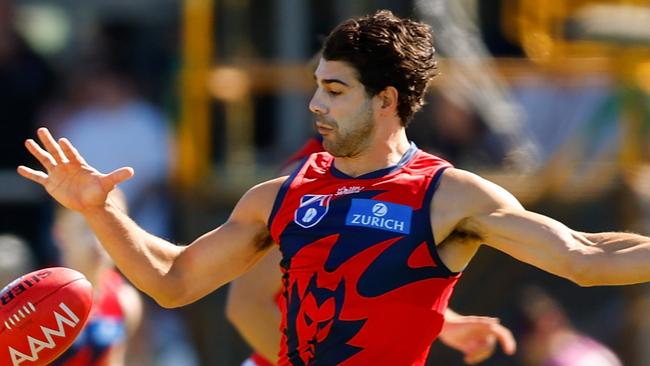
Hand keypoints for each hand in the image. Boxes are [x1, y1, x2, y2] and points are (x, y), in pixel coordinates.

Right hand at [17, 128, 133, 211]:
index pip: (72, 154)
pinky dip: (30, 173)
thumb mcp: (108, 183)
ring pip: (46, 160)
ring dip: (37, 152)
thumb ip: (118, 176)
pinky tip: (20, 168)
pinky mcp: (51, 184)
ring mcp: (58, 174)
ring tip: (27, 141)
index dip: (67, 148)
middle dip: (49, 142)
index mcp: (79, 164)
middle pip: (56, 151)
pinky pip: (38, 177)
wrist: (91, 204)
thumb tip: (132, 171)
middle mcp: (67, 166)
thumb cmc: (100, 192)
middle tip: (41, 130)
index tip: (62, 141)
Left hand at [438, 314, 515, 363]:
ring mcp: (478, 340)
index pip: (502, 333)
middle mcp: (484, 333)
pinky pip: (477, 356)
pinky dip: (473, 358)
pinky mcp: (472, 347)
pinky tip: (466, 359)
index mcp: (486, 326)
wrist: (443, 326)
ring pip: (484, 353)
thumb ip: (483, 322)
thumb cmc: (457, 323)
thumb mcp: (470, 323)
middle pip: (490, 347)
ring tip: (467, 357)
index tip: (510, 352)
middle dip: (481, 352)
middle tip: (470, 354)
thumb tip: (497, 321)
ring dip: (477, 356)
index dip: (508, 342)